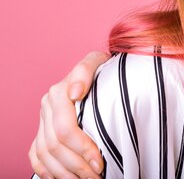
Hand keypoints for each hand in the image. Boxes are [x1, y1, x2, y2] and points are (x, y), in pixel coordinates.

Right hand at [29, 51, 109, 178]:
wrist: (98, 70)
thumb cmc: (102, 68)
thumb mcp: (98, 61)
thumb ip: (86, 70)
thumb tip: (75, 92)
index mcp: (58, 93)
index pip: (65, 129)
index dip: (82, 149)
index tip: (99, 162)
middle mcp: (46, 107)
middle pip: (55, 146)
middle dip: (76, 166)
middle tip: (96, 176)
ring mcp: (42, 121)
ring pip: (45, 155)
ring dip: (65, 173)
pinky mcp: (41, 131)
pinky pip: (36, 156)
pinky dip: (48, 172)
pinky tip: (64, 178)